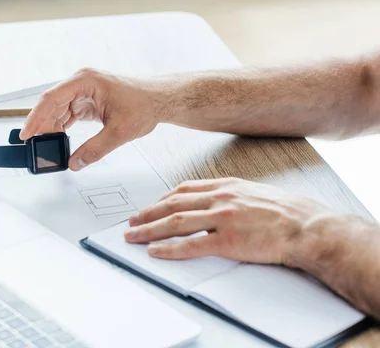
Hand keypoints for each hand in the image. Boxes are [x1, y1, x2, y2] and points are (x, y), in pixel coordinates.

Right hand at [19, 68, 164, 170]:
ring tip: (46, 147)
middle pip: (51, 104)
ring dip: (52, 128)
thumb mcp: (119, 131)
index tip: (26, 134)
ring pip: (58, 110)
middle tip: (34, 146)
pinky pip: (68, 114)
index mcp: (86, 80)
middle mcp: (81, 82)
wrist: (161, 99)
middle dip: (42, 126)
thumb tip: (75, 163)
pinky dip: (62, 127)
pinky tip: (58, 140)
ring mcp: (84, 91)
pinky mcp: (88, 100)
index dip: (35, 117)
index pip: (51, 98)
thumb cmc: (145, 103)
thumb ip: (95, 150)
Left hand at [124, 177, 336, 266]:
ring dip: (150, 229)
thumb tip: (211, 202)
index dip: (162, 198)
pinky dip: (169, 248)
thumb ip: (229, 195)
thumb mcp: (253, 192)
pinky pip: (192, 245)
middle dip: (148, 213)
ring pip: (175, 222)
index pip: (184, 189)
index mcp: (225, 186)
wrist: (307, 226)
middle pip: (173, 204)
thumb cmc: (285, 211)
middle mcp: (220, 198)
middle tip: (131, 222)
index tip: (150, 206)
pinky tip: (156, 251)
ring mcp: (222, 218)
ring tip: (134, 236)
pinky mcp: (228, 241)